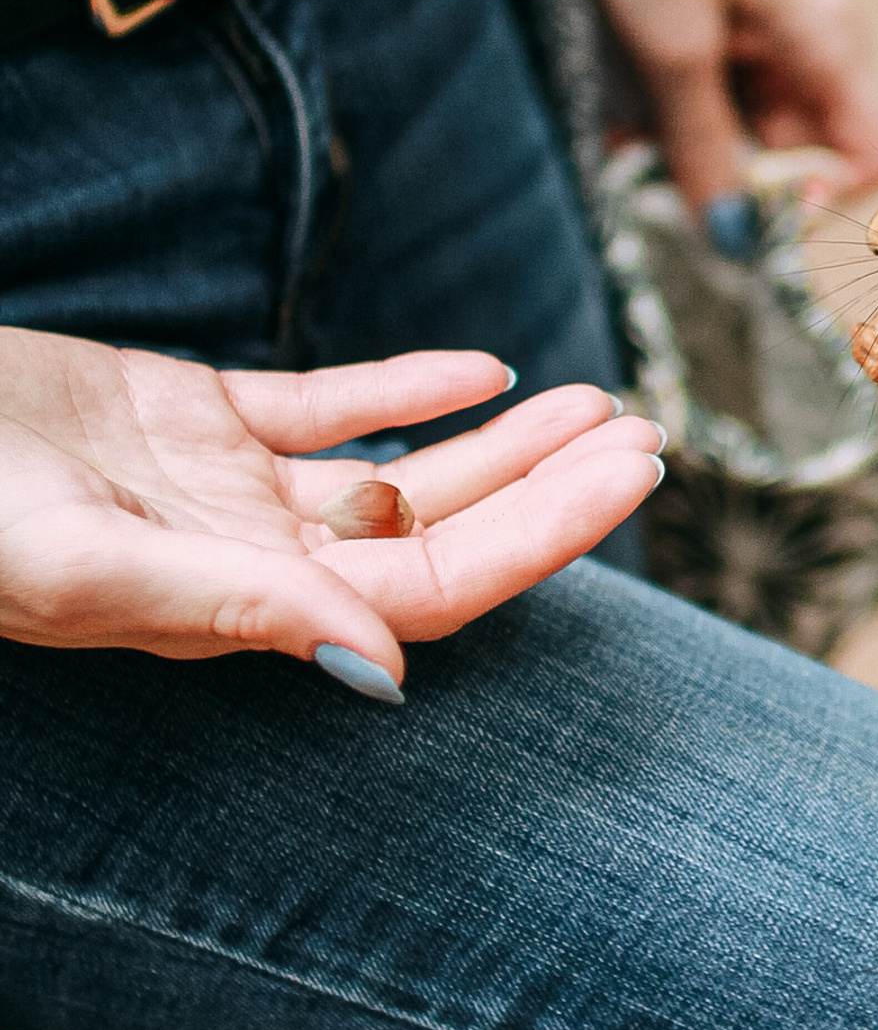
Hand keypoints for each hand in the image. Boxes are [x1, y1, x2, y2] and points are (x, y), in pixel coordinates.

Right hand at [0, 328, 663, 689]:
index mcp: (244, 604)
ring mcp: (227, 487)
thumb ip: (223, 609)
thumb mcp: (72, 559)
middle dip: (552, 484)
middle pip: (443, 526)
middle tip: (652, 433)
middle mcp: (255, 555)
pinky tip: (481, 364)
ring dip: (502, 435)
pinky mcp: (190, 417)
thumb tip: (376, 666)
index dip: (545, 533)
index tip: (636, 474)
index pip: (436, 583)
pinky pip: (323, 401)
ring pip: (401, 464)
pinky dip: (405, 382)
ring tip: (599, 400)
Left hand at [576, 0, 877, 213]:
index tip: (755, 209)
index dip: (828, 196)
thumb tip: (734, 241)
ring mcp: (771, 44)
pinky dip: (678, 127)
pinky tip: (628, 120)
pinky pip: (720, 110)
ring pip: (754, 141)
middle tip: (667, 182)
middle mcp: (816, 48)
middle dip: (741, 183)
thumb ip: (706, 147)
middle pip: (807, 157)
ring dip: (699, 157)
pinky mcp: (727, 41)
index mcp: (831, 40)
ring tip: (633, 142)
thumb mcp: (675, 47)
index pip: (876, 152)